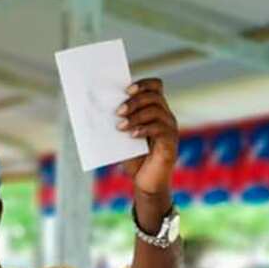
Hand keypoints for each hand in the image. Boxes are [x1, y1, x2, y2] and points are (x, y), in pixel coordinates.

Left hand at [117, 78, 177, 197]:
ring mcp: (170, 129)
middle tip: (117, 112)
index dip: (143, 84)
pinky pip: (160, 129)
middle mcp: (165, 116)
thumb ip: (117, 124)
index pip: (155, 86)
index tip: (126, 90)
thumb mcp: (122, 138)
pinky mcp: (170, 143)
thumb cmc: (134, 159)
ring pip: (156, 111)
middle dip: (134, 101)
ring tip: (120, 126)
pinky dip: (144, 129)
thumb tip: (98, 111)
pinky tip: (132, 135)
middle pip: (154, 96)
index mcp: (155, 110)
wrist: (145, 182)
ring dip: (136, 116)